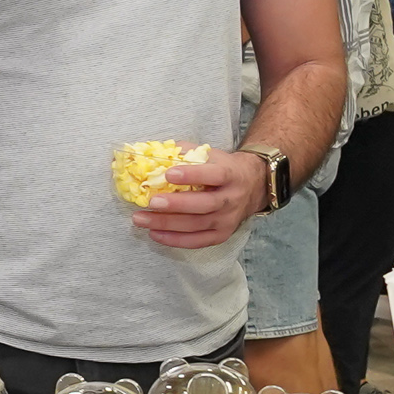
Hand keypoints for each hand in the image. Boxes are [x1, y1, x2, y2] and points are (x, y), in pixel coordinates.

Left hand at [134, 148, 268, 249]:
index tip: (168, 174)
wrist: (252, 186)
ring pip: (197, 225)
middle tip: (151, 202)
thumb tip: (153, 153)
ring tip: (141, 219)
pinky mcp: (221, 235)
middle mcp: (231, 199)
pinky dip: (174, 240)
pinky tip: (154, 233)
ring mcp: (228, 220)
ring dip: (167, 223)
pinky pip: (197, 241)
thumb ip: (185, 152)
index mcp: (231, 174)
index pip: (214, 175)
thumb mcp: (210, 154)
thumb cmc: (223, 167)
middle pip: (204, 204)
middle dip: (176, 205)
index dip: (192, 175)